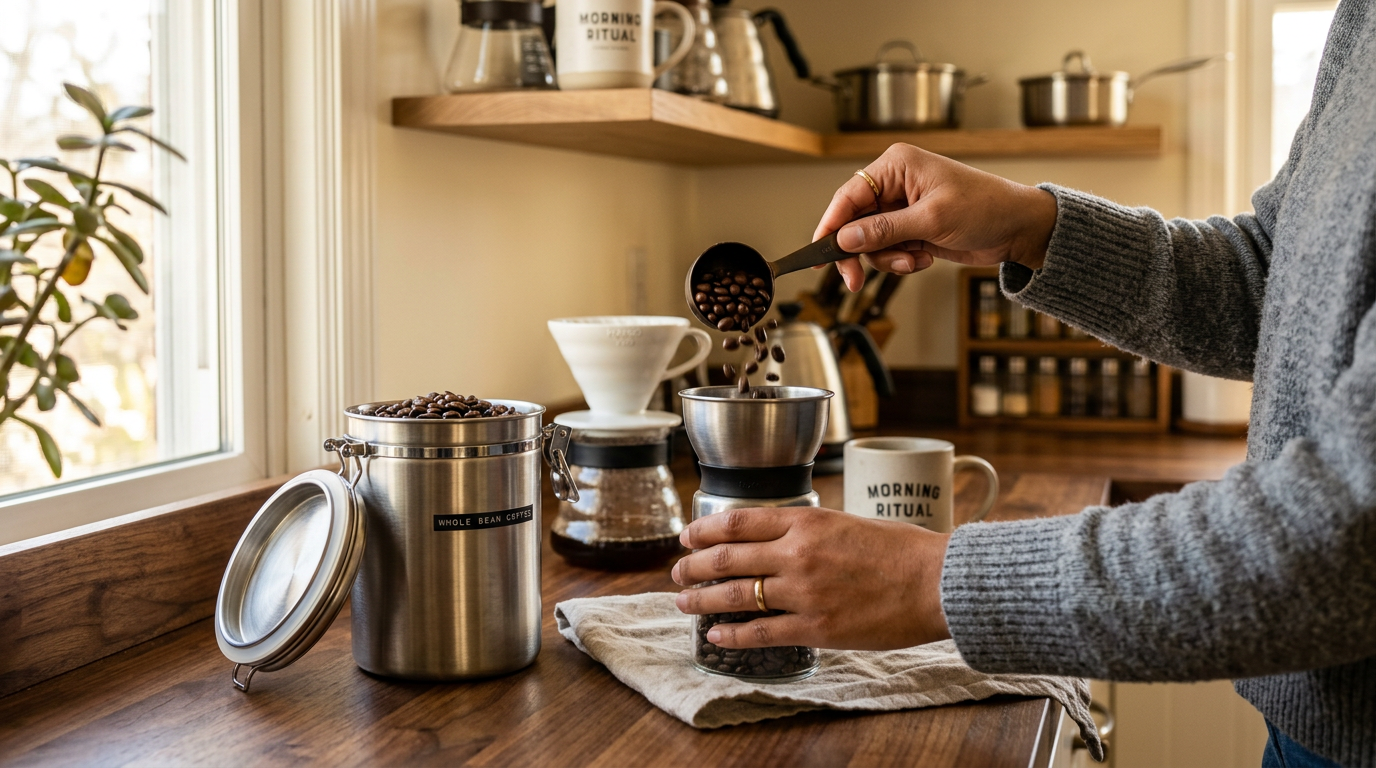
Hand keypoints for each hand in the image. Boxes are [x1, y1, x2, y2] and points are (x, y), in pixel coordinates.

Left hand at [671, 507, 951, 650]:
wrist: (936, 582)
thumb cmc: (903, 550)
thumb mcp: (850, 522)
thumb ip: (812, 530)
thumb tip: (784, 537)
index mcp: (807, 521)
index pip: (739, 521)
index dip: (704, 530)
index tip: (687, 536)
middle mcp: (797, 553)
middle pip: (726, 558)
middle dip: (693, 565)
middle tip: (678, 572)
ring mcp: (804, 592)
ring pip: (735, 595)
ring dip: (702, 600)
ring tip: (684, 603)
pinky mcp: (815, 627)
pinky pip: (761, 633)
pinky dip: (732, 635)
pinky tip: (717, 636)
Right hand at [813, 143, 1058, 291]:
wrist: (1018, 228)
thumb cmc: (985, 207)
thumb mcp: (931, 219)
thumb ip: (885, 230)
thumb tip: (845, 239)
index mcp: (897, 166)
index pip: (849, 195)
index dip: (831, 225)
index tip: (820, 252)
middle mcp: (895, 183)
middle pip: (854, 222)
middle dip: (860, 251)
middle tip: (853, 279)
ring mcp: (903, 208)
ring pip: (870, 241)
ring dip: (887, 258)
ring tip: (913, 261)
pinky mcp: (912, 228)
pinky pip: (889, 250)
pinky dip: (901, 260)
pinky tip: (924, 258)